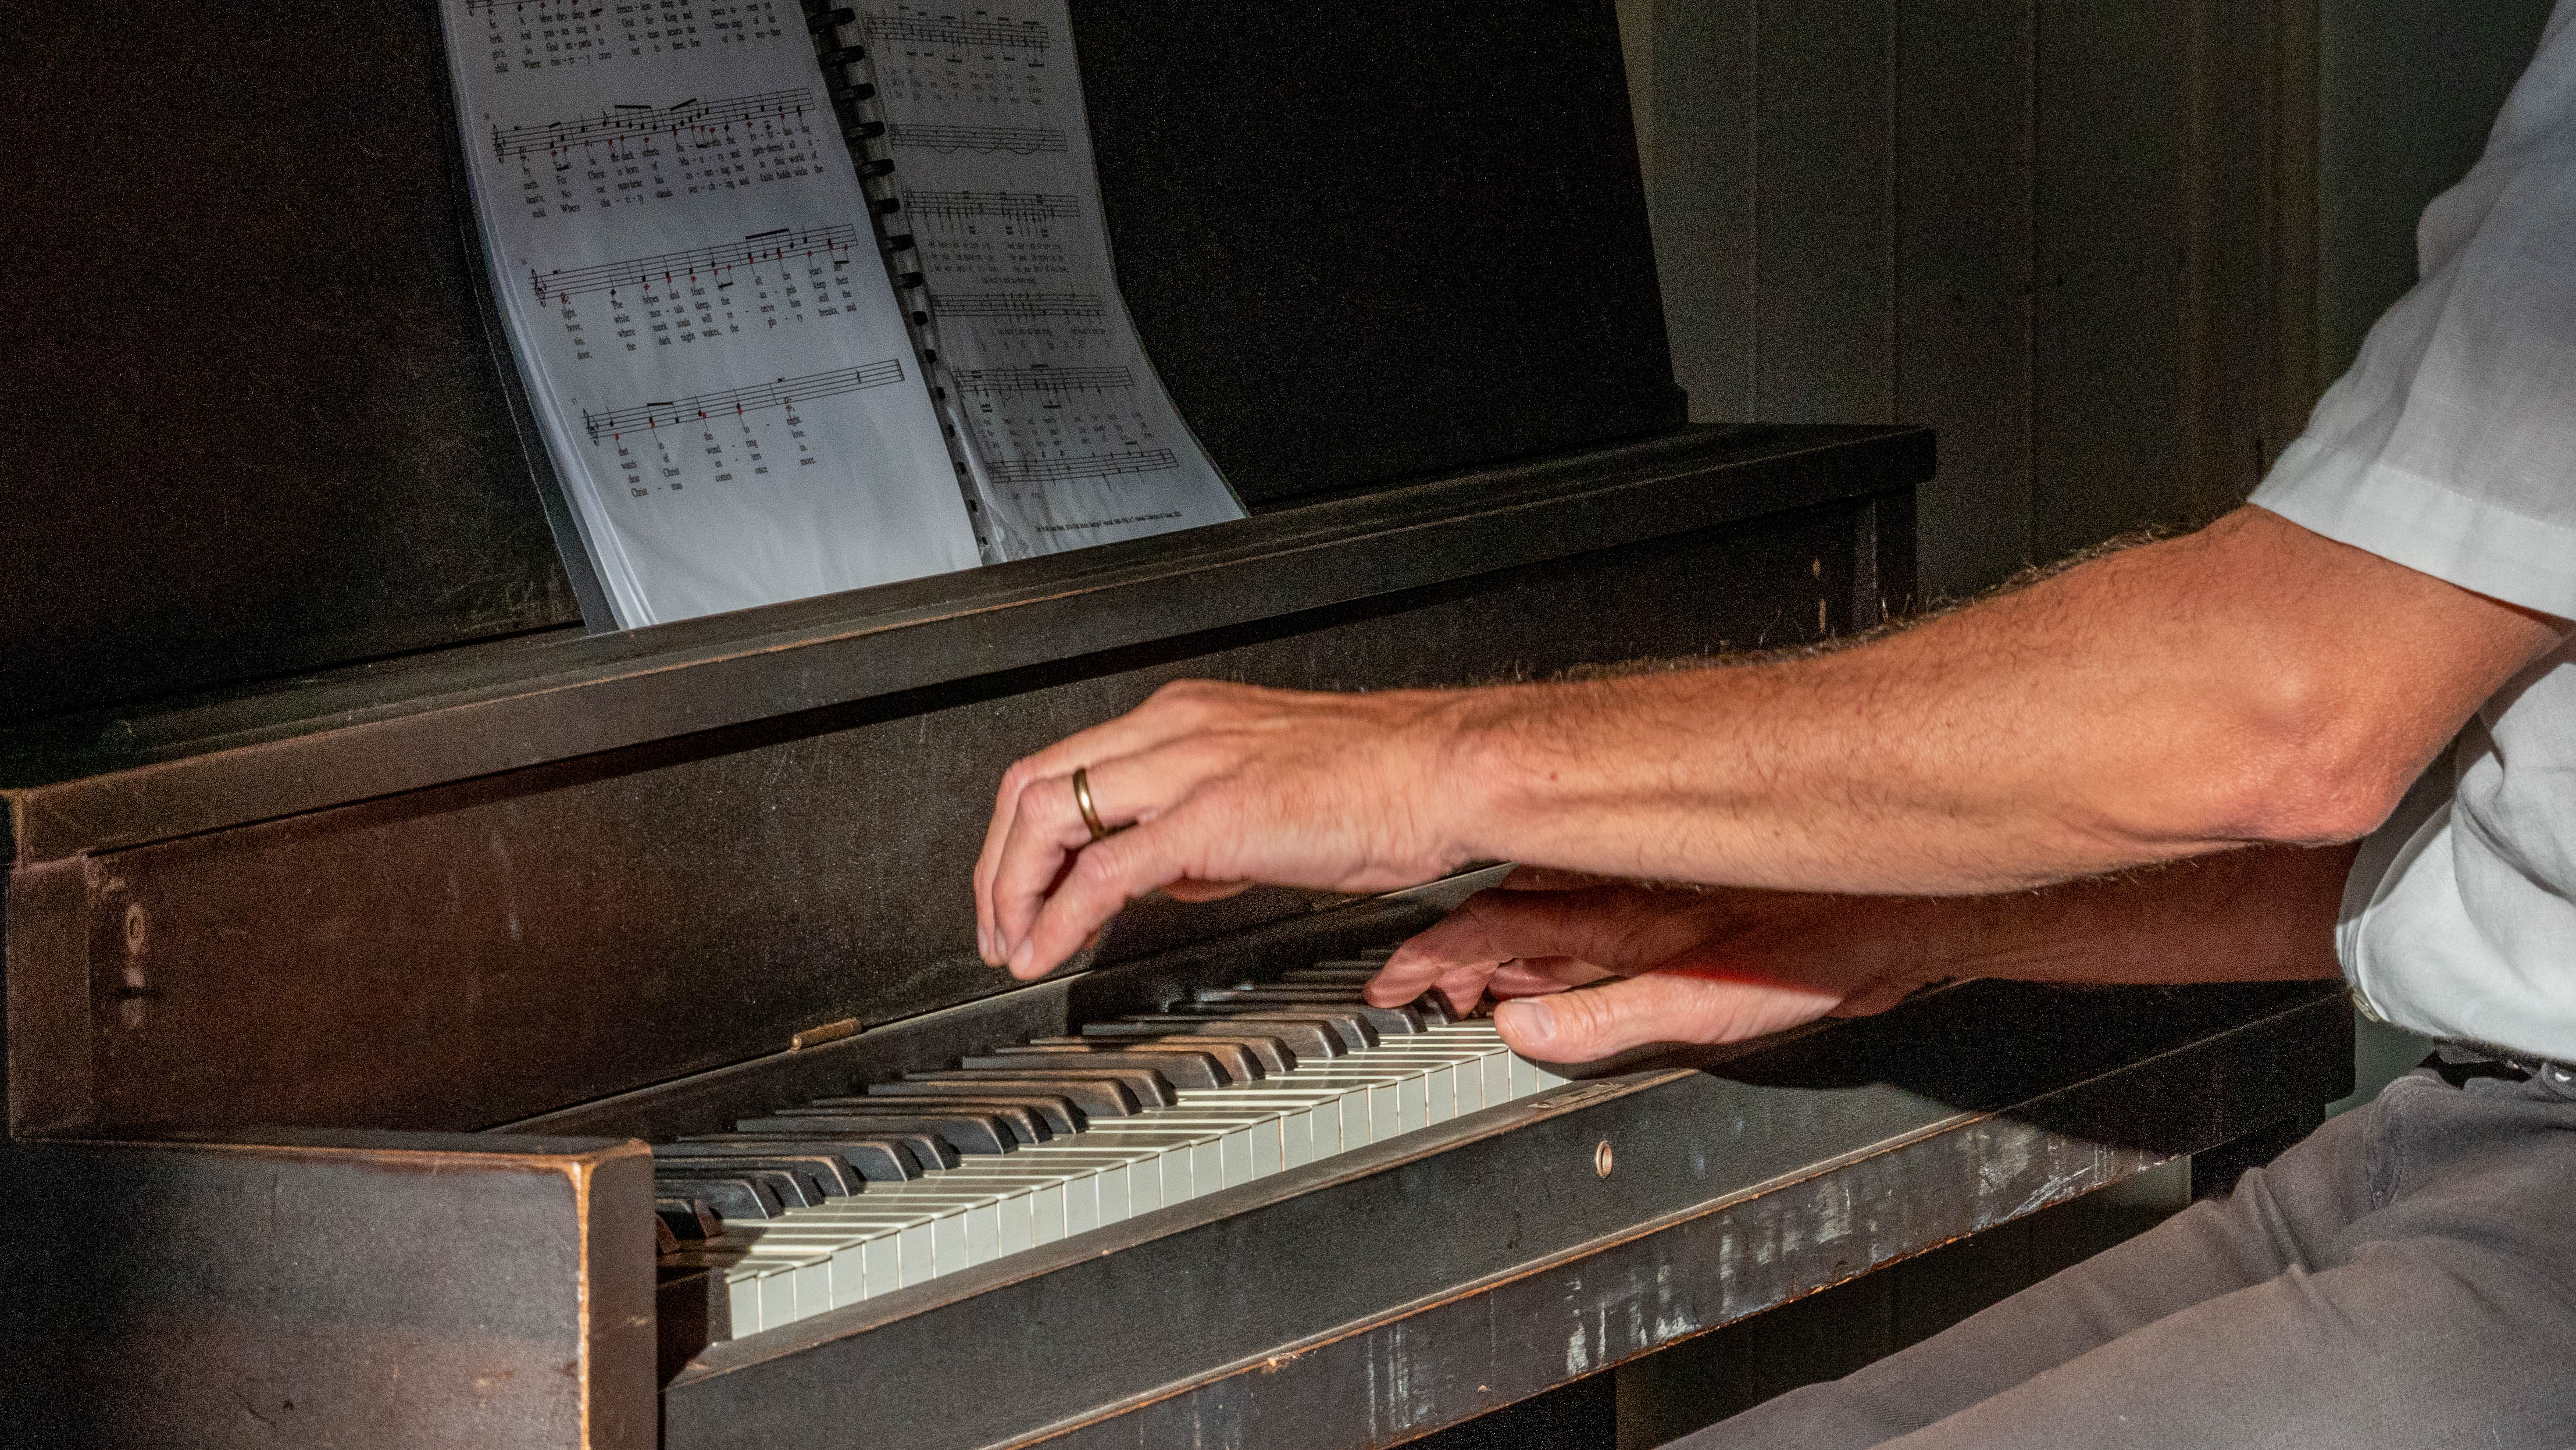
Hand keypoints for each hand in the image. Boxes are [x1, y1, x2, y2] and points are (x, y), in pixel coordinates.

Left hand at [976, 679, 1478, 978]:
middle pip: (1034, 784)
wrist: (1449, 772)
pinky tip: (1048, 950)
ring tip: (1012, 946)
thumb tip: (1170, 872)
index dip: (1021, 834)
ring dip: (1012, 890)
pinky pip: (1105, 870)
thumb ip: (1208, 828)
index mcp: (1186, 717)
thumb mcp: (1275, 796)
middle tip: (996, 925)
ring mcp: (1189, 767)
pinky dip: (1059, 916)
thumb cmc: (1388, 784)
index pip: (1065, 764)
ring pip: (1049, 815)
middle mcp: (1175, 729)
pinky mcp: (1212, 817)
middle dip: (997, 865)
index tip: (1019, 887)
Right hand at [1367, 872, 1938, 1061]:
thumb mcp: (1712, 1007)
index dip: (1436, 956)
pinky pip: (1584, 892)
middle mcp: (1629, 889)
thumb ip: (1610, 1020)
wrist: (1908, 901)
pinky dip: (1546, 916)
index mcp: (1624, 921)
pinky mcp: (1681, 886)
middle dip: (1450, 947)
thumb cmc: (1834, 943)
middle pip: (1505, 908)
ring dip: (1494, 932)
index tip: (1398, 982)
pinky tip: (1547, 938)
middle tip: (1416, 983)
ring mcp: (1653, 881)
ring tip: (1468, 970)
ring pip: (1541, 894)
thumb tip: (1526, 1031)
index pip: (1497, 928)